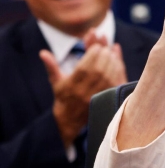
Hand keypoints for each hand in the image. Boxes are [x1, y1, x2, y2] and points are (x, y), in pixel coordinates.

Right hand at [40, 29, 128, 147]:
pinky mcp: (108, 97)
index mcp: (72, 86)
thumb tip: (43, 52)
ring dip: (112, 60)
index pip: (85, 67)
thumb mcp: (56, 82)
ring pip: (109, 75)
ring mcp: (97, 95)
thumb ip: (51, 66)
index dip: (92, 54)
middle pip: (98, 70)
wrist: (72, 120)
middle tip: (105, 48)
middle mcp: (85, 91)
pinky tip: (117, 58)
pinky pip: (116, 81)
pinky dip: (118, 68)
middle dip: (103, 55)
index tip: (96, 47)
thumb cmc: (63, 97)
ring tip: (111, 52)